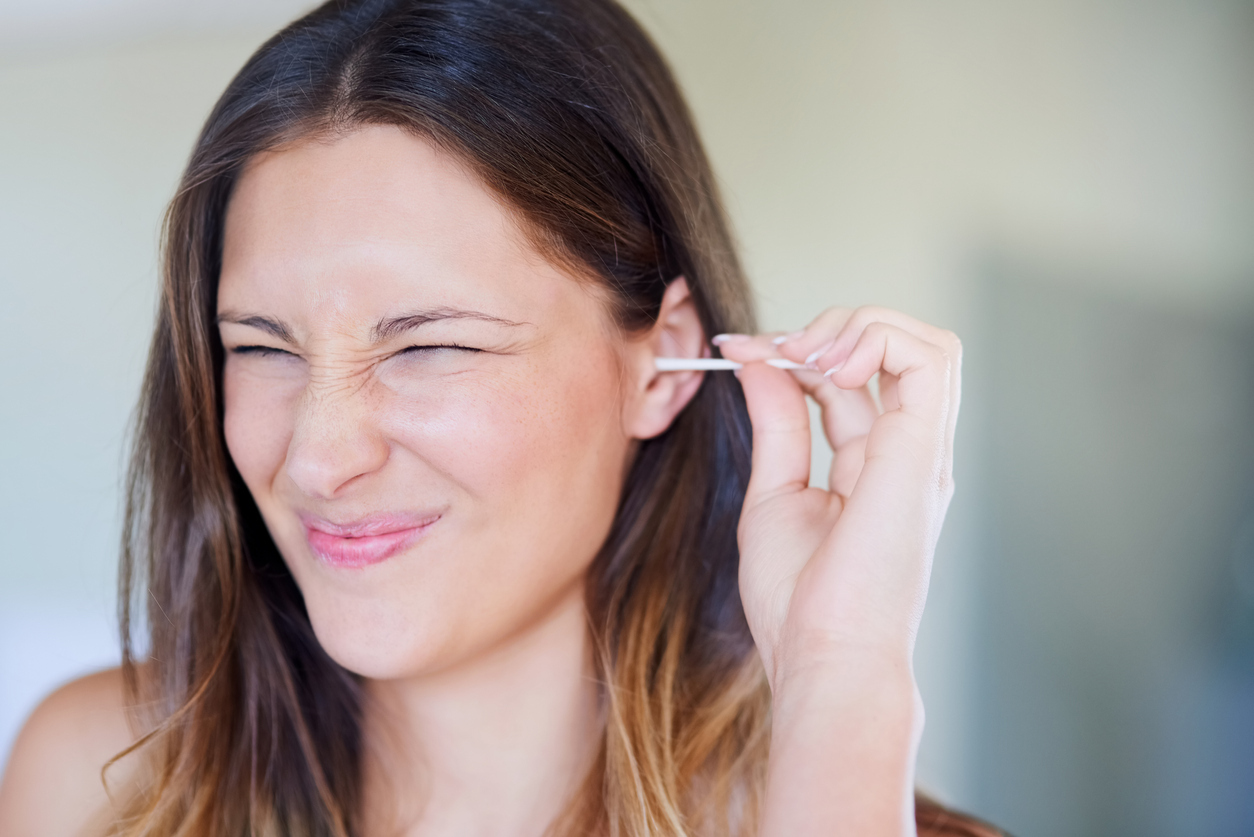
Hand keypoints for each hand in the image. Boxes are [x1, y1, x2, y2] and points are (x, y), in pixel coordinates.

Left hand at [714, 307, 960, 691]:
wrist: (824, 657)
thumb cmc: (800, 603)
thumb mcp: (774, 494)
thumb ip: (778, 424)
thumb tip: (760, 361)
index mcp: (875, 467)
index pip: (849, 380)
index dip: (795, 351)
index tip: (737, 349)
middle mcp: (909, 454)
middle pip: (895, 352)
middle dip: (831, 329)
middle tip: (773, 348)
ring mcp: (923, 452)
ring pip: (927, 343)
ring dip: (860, 326)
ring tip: (805, 352)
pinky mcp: (924, 453)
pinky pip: (929, 360)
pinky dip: (878, 339)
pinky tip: (825, 365)